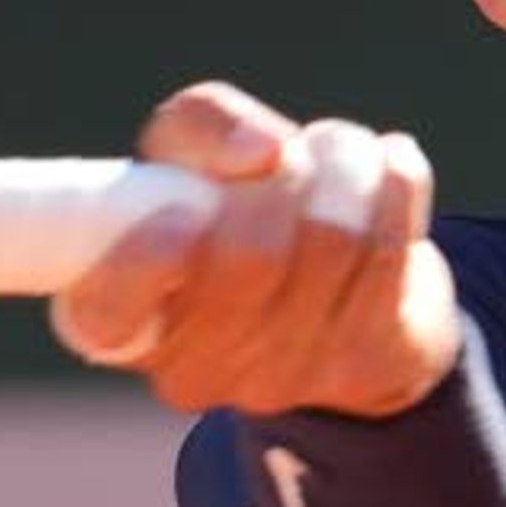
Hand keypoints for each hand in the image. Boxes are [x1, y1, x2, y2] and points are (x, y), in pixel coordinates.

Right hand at [48, 82, 462, 418]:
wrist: (342, 293)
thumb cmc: (235, 211)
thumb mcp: (187, 157)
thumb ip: (199, 127)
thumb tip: (263, 154)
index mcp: (121, 322)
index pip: (109, 313)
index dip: (147, 260)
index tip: (180, 212)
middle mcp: (194, 370)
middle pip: (250, 254)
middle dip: (284, 174)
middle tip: (289, 154)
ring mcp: (283, 379)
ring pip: (333, 240)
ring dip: (344, 163)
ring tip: (339, 155)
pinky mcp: (365, 367)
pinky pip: (393, 245)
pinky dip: (395, 182)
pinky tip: (385, 174)